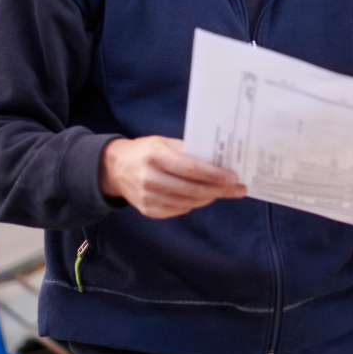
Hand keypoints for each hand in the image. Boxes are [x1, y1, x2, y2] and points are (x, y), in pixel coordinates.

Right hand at [99, 136, 245, 218]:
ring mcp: (147, 197)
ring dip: (210, 198)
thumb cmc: (146, 151)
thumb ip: (189, 151)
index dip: (215, 175)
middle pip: (192, 189)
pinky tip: (204, 197)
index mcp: (155, 156)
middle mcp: (150, 178)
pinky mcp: (148, 210)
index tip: (234, 177)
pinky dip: (194, 204)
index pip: (191, 169)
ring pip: (188, 202)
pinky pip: (179, 210)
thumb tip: (220, 161)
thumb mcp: (164, 143)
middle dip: (219, 190)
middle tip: (238, 189)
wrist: (114, 168)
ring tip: (224, 192)